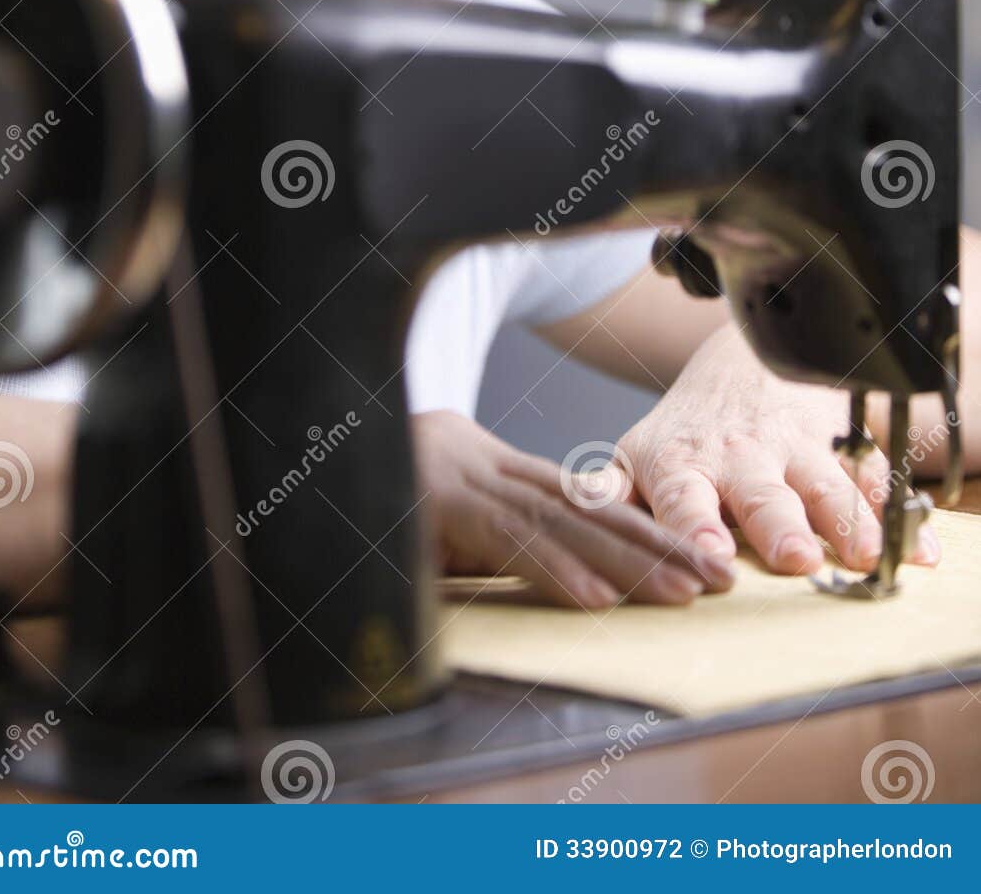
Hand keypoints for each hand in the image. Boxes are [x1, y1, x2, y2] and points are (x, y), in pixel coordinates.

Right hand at [411, 408, 734, 609]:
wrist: (318, 435)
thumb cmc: (382, 487)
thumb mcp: (443, 513)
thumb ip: (496, 537)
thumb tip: (559, 577)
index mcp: (498, 472)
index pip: (587, 504)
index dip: (647, 532)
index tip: (702, 562)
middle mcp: (491, 470)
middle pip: (590, 512)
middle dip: (658, 547)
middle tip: (718, 582)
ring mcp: (466, 483)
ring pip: (562, 526)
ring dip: (627, 564)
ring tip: (679, 594)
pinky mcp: (438, 504)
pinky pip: (508, 541)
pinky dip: (555, 570)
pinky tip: (598, 599)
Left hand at [617, 322, 940, 574]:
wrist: (743, 374)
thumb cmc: (682, 439)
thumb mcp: (636, 458)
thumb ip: (606, 492)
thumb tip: (572, 509)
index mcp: (682, 463)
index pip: (683, 497)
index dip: (694, 527)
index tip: (708, 558)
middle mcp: (740, 458)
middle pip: (763, 495)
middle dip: (780, 525)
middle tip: (796, 558)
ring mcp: (795, 455)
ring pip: (826, 485)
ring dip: (845, 521)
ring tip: (864, 556)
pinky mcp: (840, 457)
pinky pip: (875, 483)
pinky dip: (899, 517)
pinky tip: (919, 551)